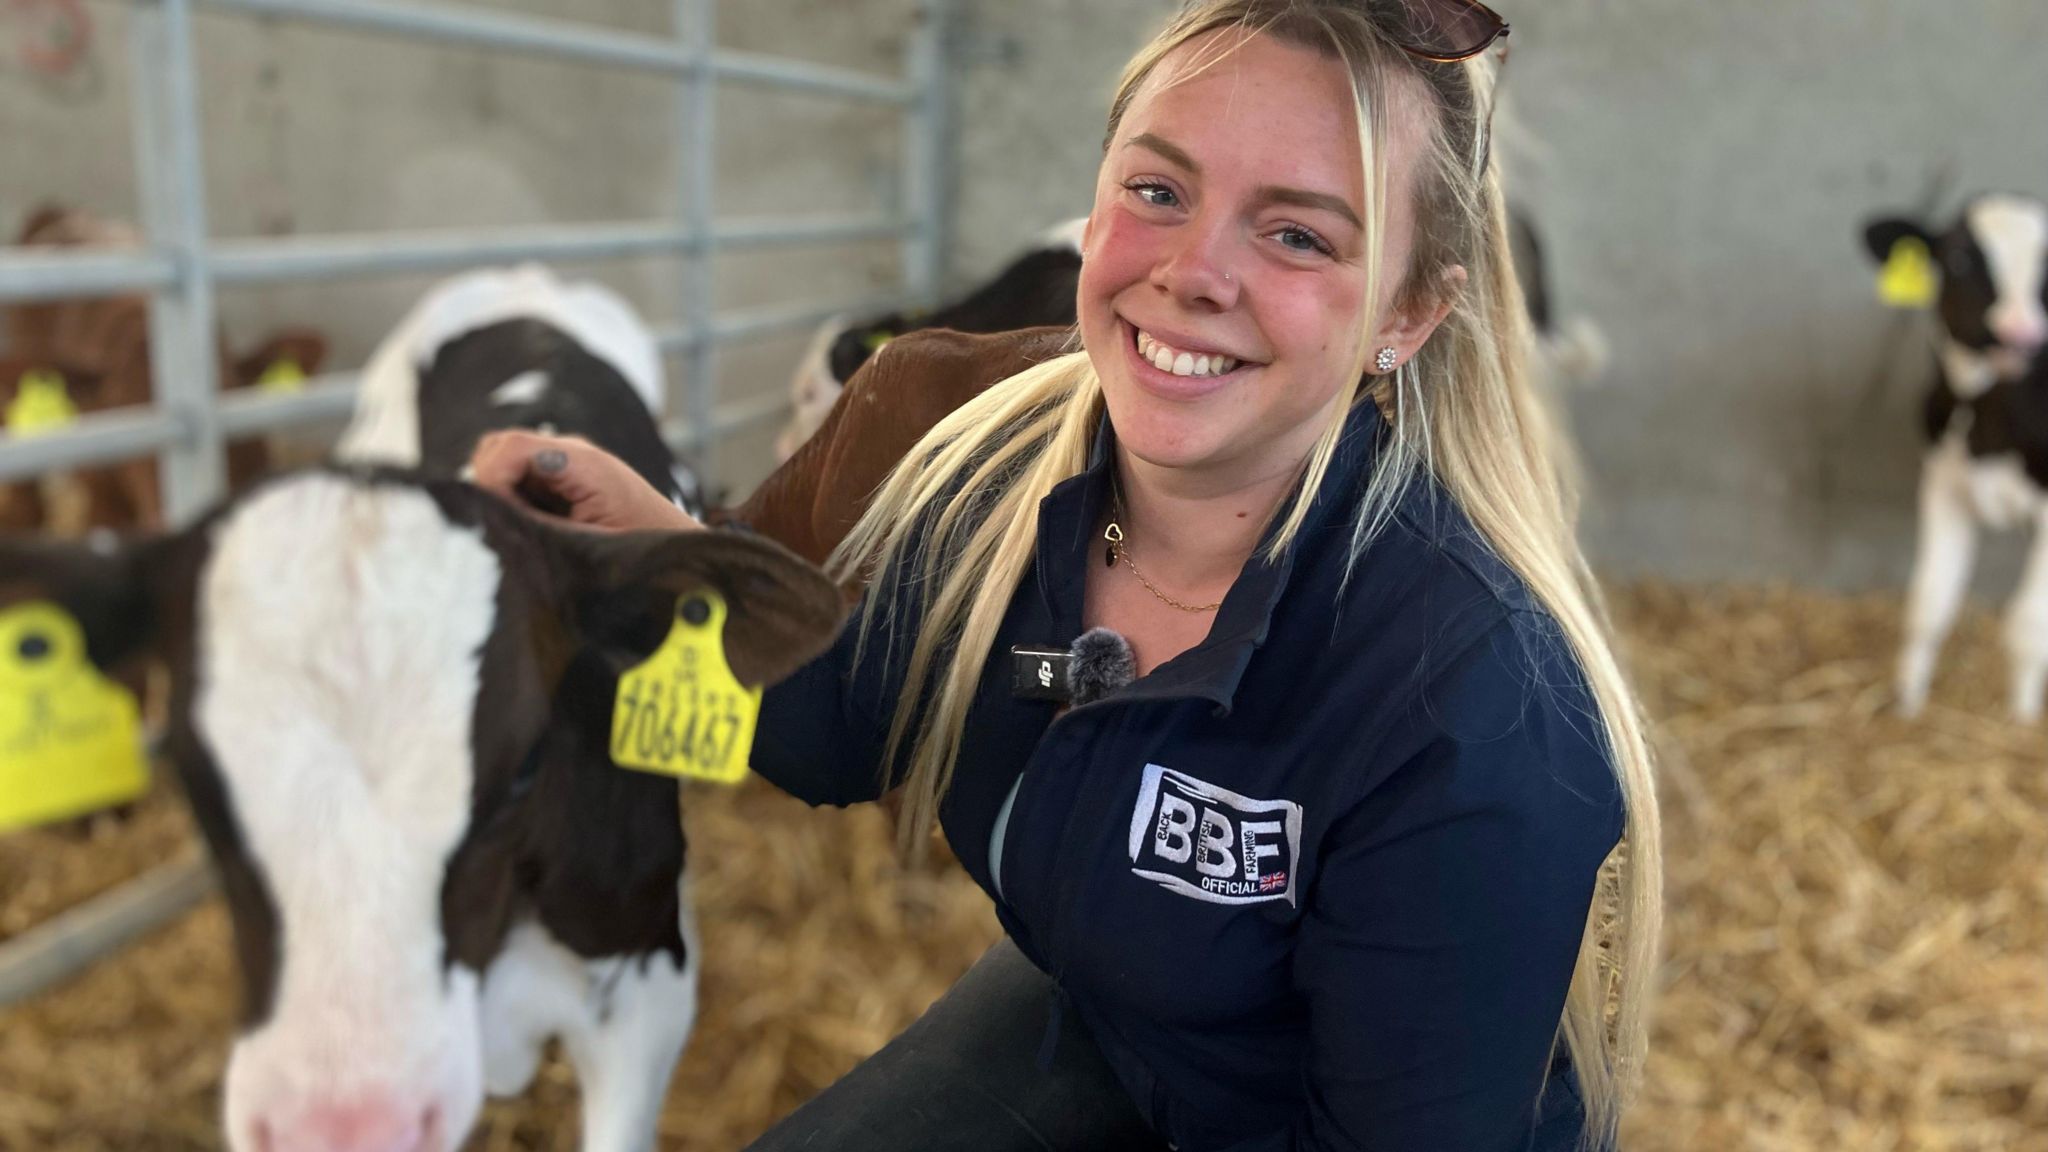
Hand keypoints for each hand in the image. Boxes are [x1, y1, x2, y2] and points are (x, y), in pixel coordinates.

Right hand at [469, 430, 700, 532]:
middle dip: (490, 484)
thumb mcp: (587, 543)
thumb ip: (537, 526)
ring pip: (506, 459)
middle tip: (504, 524)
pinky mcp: (564, 477)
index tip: (493, 517)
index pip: (512, 447)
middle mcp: (573, 452)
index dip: (490, 479)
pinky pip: (521, 477)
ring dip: (499, 491)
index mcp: (583, 463)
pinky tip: (530, 524)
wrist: (679, 550)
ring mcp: (568, 462)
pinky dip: (511, 497)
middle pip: (501, 446)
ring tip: (519, 526)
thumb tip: (490, 516)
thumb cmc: (643, 548)